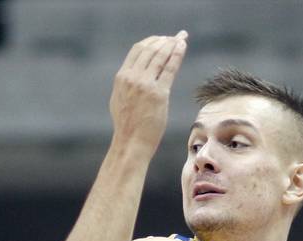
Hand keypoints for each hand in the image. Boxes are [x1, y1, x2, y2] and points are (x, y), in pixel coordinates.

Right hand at [109, 31, 187, 150]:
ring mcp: (145, 85)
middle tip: (175, 37)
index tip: (162, 39)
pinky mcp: (159, 94)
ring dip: (172, 44)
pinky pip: (170, 68)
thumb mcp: (120, 98)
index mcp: (121, 77)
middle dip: (164, 40)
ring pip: (161, 55)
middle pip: (150, 49)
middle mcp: (132, 78)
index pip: (138, 49)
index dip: (152, 41)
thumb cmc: (127, 124)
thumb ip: (127, 83)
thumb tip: (137, 72)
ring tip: (181, 40)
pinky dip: (177, 54)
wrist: (130, 142)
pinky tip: (182, 47)